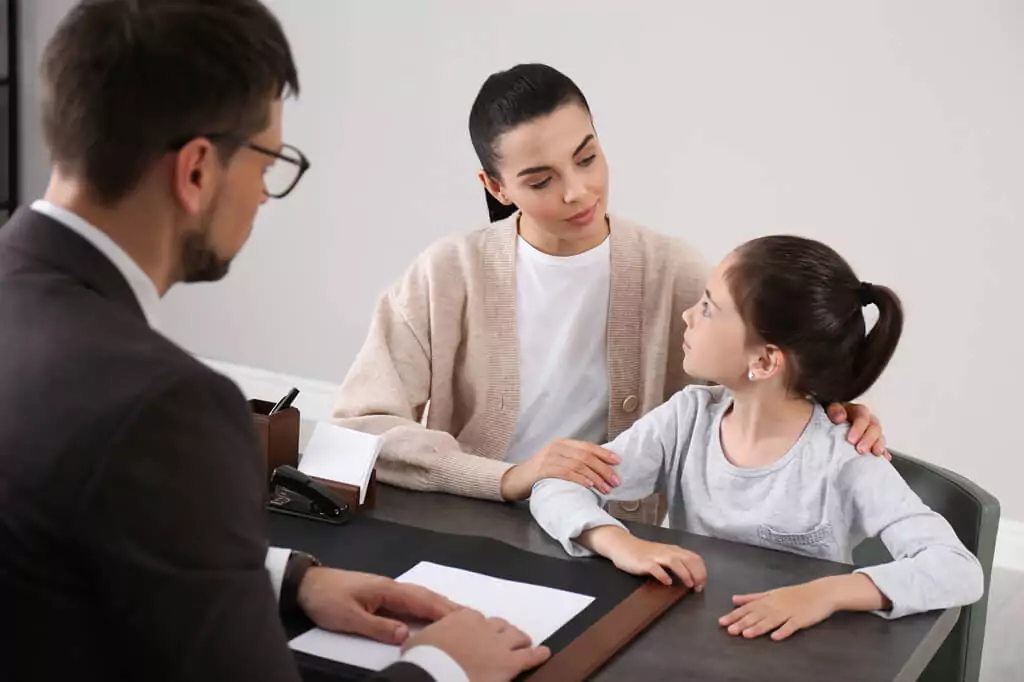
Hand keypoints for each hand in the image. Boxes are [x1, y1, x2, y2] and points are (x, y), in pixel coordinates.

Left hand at [298, 568, 459, 643]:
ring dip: (441, 605)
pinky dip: (427, 605)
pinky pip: (411, 601)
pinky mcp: (382, 595)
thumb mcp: (349, 618)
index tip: (466, 619)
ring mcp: (388, 590)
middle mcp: (392, 587)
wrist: (308, 584)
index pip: (422, 601)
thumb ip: (378, 627)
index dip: (444, 611)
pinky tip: (433, 612)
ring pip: (421, 597)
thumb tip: (406, 634)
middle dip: (450, 606)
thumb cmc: (327, 599)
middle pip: (427, 596)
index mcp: (388, 590)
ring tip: (461, 614)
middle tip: (474, 617)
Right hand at [403, 608, 550, 681]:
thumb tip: (426, 641)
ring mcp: (499, 643)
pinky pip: (530, 656)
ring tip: (523, 643)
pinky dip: (539, 654)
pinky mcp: (509, 663)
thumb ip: (431, 636)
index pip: (475, 619)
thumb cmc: (423, 658)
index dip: (478, 629)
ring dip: (520, 639)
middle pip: (499, 625)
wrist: (435, 672)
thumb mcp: (419, 641)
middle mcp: (484, 626)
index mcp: (462, 618)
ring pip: (516, 636)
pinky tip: (544, 653)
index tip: (476, 635)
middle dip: (502, 631)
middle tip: (502, 638)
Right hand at [500, 439, 621, 501]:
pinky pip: (566, 472)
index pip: (588, 446)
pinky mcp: (543, 469)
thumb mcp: (558, 463)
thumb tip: (600, 470)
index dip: (604, 454)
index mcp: (562, 443)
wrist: (515, 480)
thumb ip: (575, 462)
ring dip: (596, 477)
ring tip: (606, 488)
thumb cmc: (539, 474)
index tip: (618, 462)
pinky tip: (589, 485)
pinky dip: (580, 478)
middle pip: (586, 456)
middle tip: (616, 481)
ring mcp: (549, 457)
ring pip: (579, 465)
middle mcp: (556, 447)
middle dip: (604, 469)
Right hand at [581, 526, 706, 590]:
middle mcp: (667, 552)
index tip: (702, 584)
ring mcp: (655, 556)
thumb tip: (691, 577)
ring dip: (684, 573)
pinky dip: (663, 575)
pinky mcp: (644, 562)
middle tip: (698, 588)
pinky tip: (667, 582)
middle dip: (697, 574)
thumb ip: (676, 563)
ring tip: (688, 585)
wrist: (622, 545)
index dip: (701, 571)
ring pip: (675, 562)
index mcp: (674, 551)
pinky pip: (655, 568)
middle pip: (688, 560)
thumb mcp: (663, 555)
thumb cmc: (644, 553)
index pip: (694, 558)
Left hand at [719, 579, 838, 640]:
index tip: (722, 622)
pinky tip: (775, 637)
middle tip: (729, 630)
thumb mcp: (772, 593)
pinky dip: (783, 631)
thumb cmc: (795, 594)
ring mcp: (789, 612)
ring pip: (771, 620)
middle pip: (757, 614)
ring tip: (746, 634)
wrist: (821, 592)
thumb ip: (753, 597)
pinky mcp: (801, 619)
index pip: (748, 607)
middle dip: (742, 623)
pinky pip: (791, 626)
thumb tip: (734, 599)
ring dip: (758, 627)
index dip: (735, 615)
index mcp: (768, 598)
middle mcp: (776, 605)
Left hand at [826, 402, 889, 458]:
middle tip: (860, 450)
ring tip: (874, 453)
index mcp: (855, 411)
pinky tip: (884, 458)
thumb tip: (840, 417)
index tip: (850, 440)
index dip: (858, 427)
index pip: (862, 415)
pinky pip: (882, 447)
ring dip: (878, 445)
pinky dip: (884, 453)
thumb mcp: (829, 411)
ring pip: (880, 436)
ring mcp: (871, 432)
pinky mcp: (873, 443)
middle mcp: (867, 420)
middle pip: (874, 427)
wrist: (828, 427)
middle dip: (868, 439)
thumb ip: (834, 411)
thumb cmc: (829, 419)